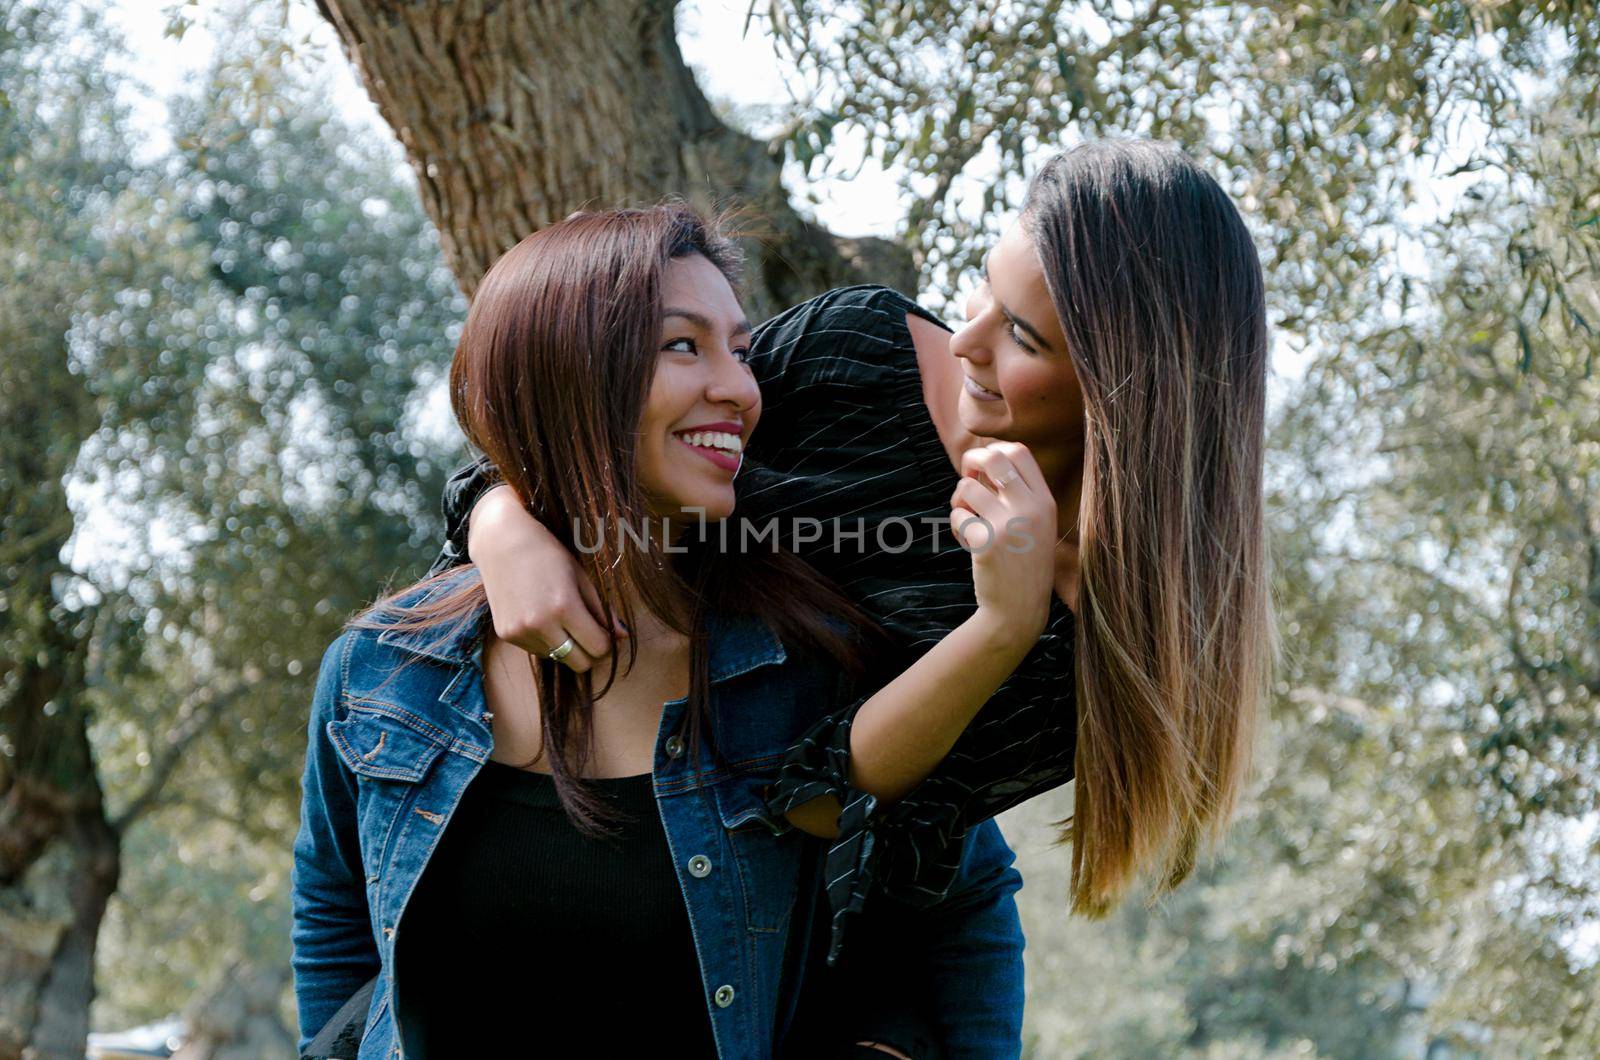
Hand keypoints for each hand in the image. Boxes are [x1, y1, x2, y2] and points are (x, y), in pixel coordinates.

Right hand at [467, 484, 627, 672]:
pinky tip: (540, 616)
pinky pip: (538, 651)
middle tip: (589, 633)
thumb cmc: (548, 554)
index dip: (606, 643)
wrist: (500, 542)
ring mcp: (520, 632)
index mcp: (564, 606)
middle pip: (579, 664)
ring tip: (559, 618)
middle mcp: (540, 624)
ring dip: (566, 646)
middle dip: (589, 652)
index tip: (605, 632)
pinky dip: (546, 641)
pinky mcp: (505, 635)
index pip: (598, 647)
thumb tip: (624, 637)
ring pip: (558, 658)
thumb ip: (603, 610)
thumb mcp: (581, 577)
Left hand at [948, 441, 1055, 643]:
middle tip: (967, 477)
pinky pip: (958, 516)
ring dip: (959, 501)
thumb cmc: (1022, 563)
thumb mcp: (1036, 525)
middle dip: (972, 460)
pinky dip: (957, 527)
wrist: (1020, 610)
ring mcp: (1009, 525)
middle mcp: (1031, 509)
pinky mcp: (987, 542)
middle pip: (994, 458)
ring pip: (968, 488)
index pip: (1020, 452)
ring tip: (967, 519)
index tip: (984, 467)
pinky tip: (968, 543)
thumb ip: (1018, 494)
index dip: (995, 450)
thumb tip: (983, 457)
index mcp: (1045, 501)